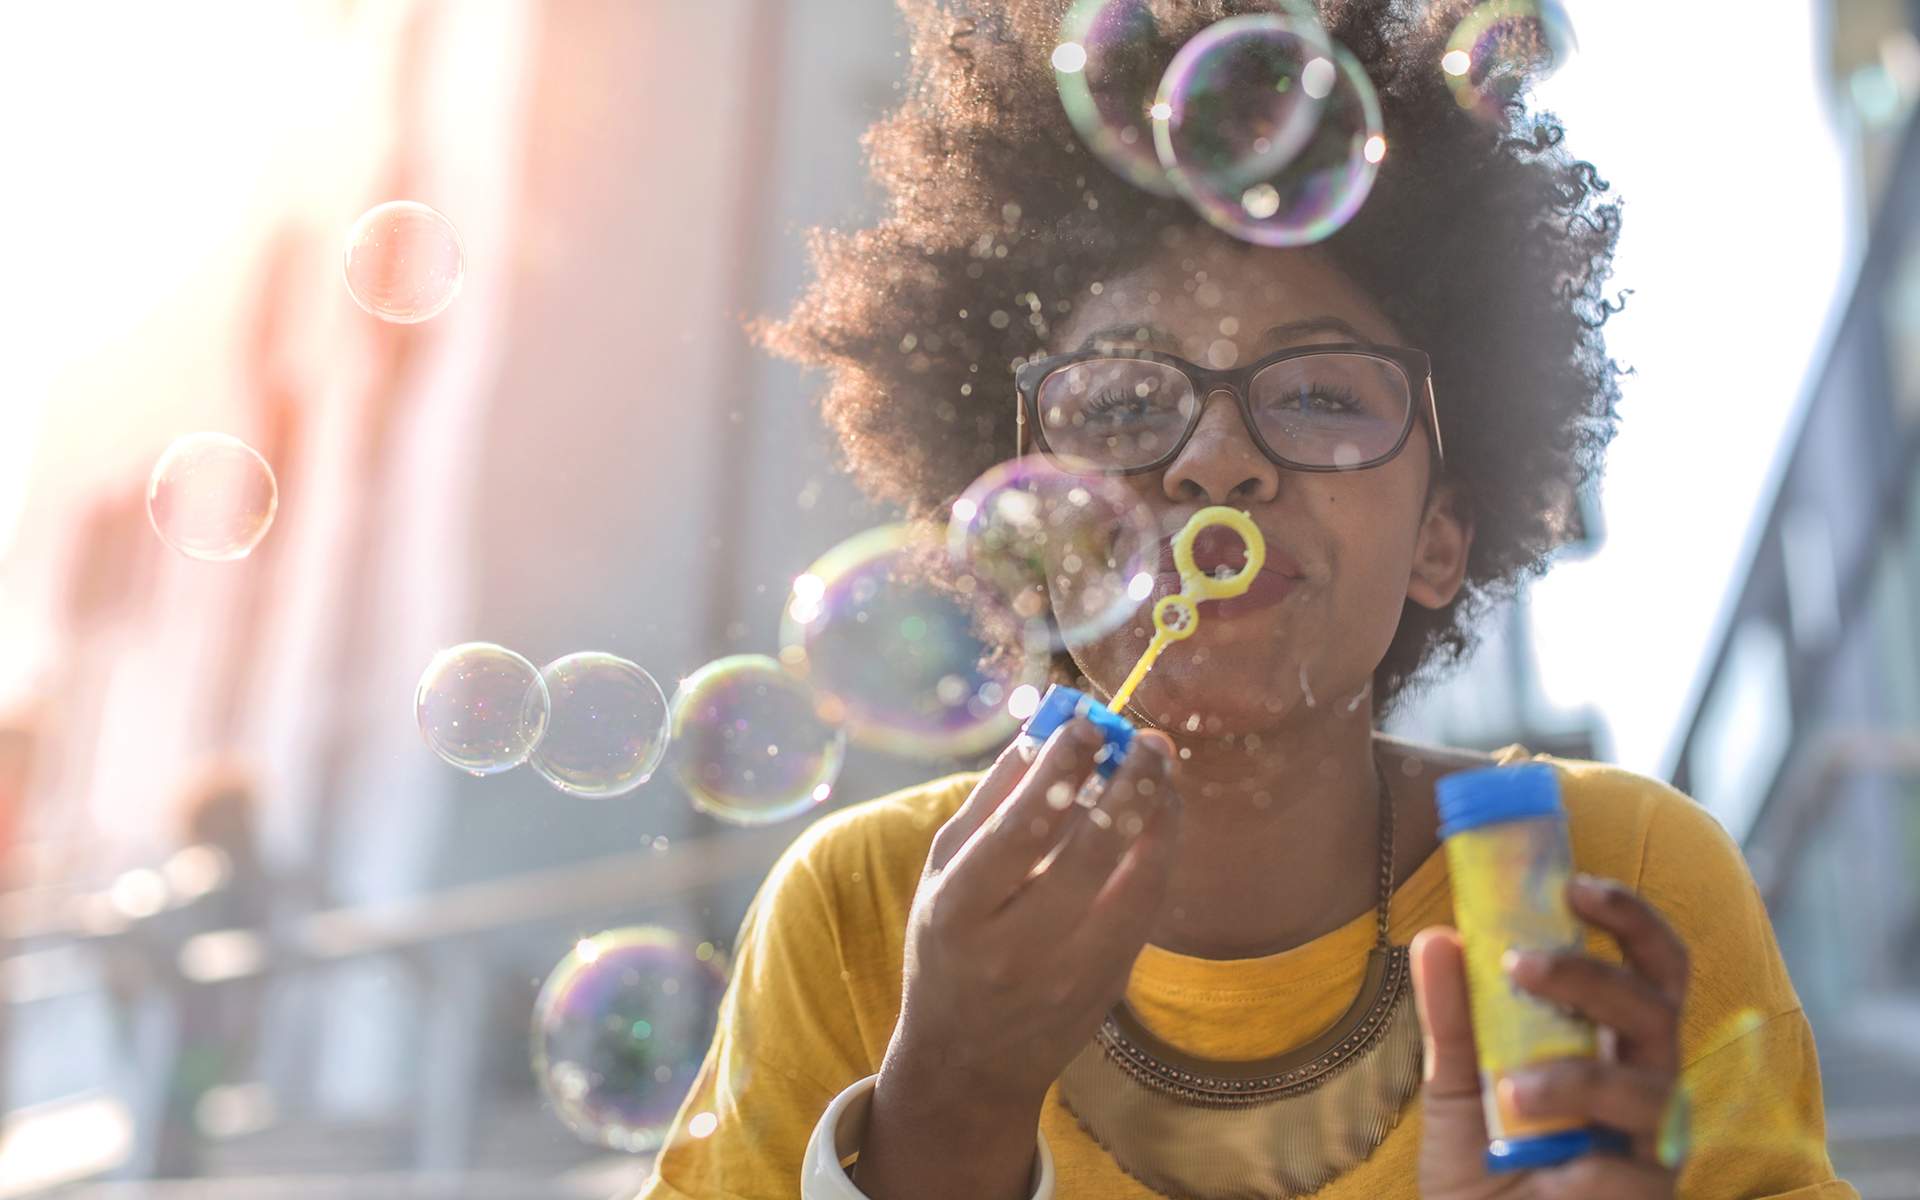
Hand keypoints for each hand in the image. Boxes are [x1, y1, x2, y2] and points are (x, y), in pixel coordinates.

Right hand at [884, 718, 1182, 1105]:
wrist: (970, 1060)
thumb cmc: (950, 944)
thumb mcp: (944, 872)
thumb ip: (992, 799)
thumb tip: (1045, 726)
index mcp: (959, 910)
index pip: (1020, 830)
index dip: (1060, 771)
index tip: (1089, 723)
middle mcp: (1016, 948)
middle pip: (1088, 854)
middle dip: (1126, 785)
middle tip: (1146, 739)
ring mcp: (1070, 974)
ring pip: (1135, 884)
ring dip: (1157, 816)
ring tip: (1161, 766)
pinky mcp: (1110, 986)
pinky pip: (1146, 908)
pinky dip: (1159, 853)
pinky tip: (1160, 813)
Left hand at [1411, 874, 1689, 1199]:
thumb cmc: (1484, 1167)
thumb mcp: (1457, 1088)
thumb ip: (1453, 1018)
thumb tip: (1437, 937)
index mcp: (1612, 1044)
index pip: (1648, 968)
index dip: (1629, 919)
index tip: (1574, 884)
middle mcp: (1646, 1086)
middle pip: (1655, 1009)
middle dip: (1590, 976)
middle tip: (1518, 962)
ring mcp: (1653, 1146)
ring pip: (1648, 1089)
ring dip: (1574, 1080)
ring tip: (1509, 1091)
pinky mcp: (1648, 1199)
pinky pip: (1628, 1172)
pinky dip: (1576, 1166)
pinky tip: (1536, 1167)